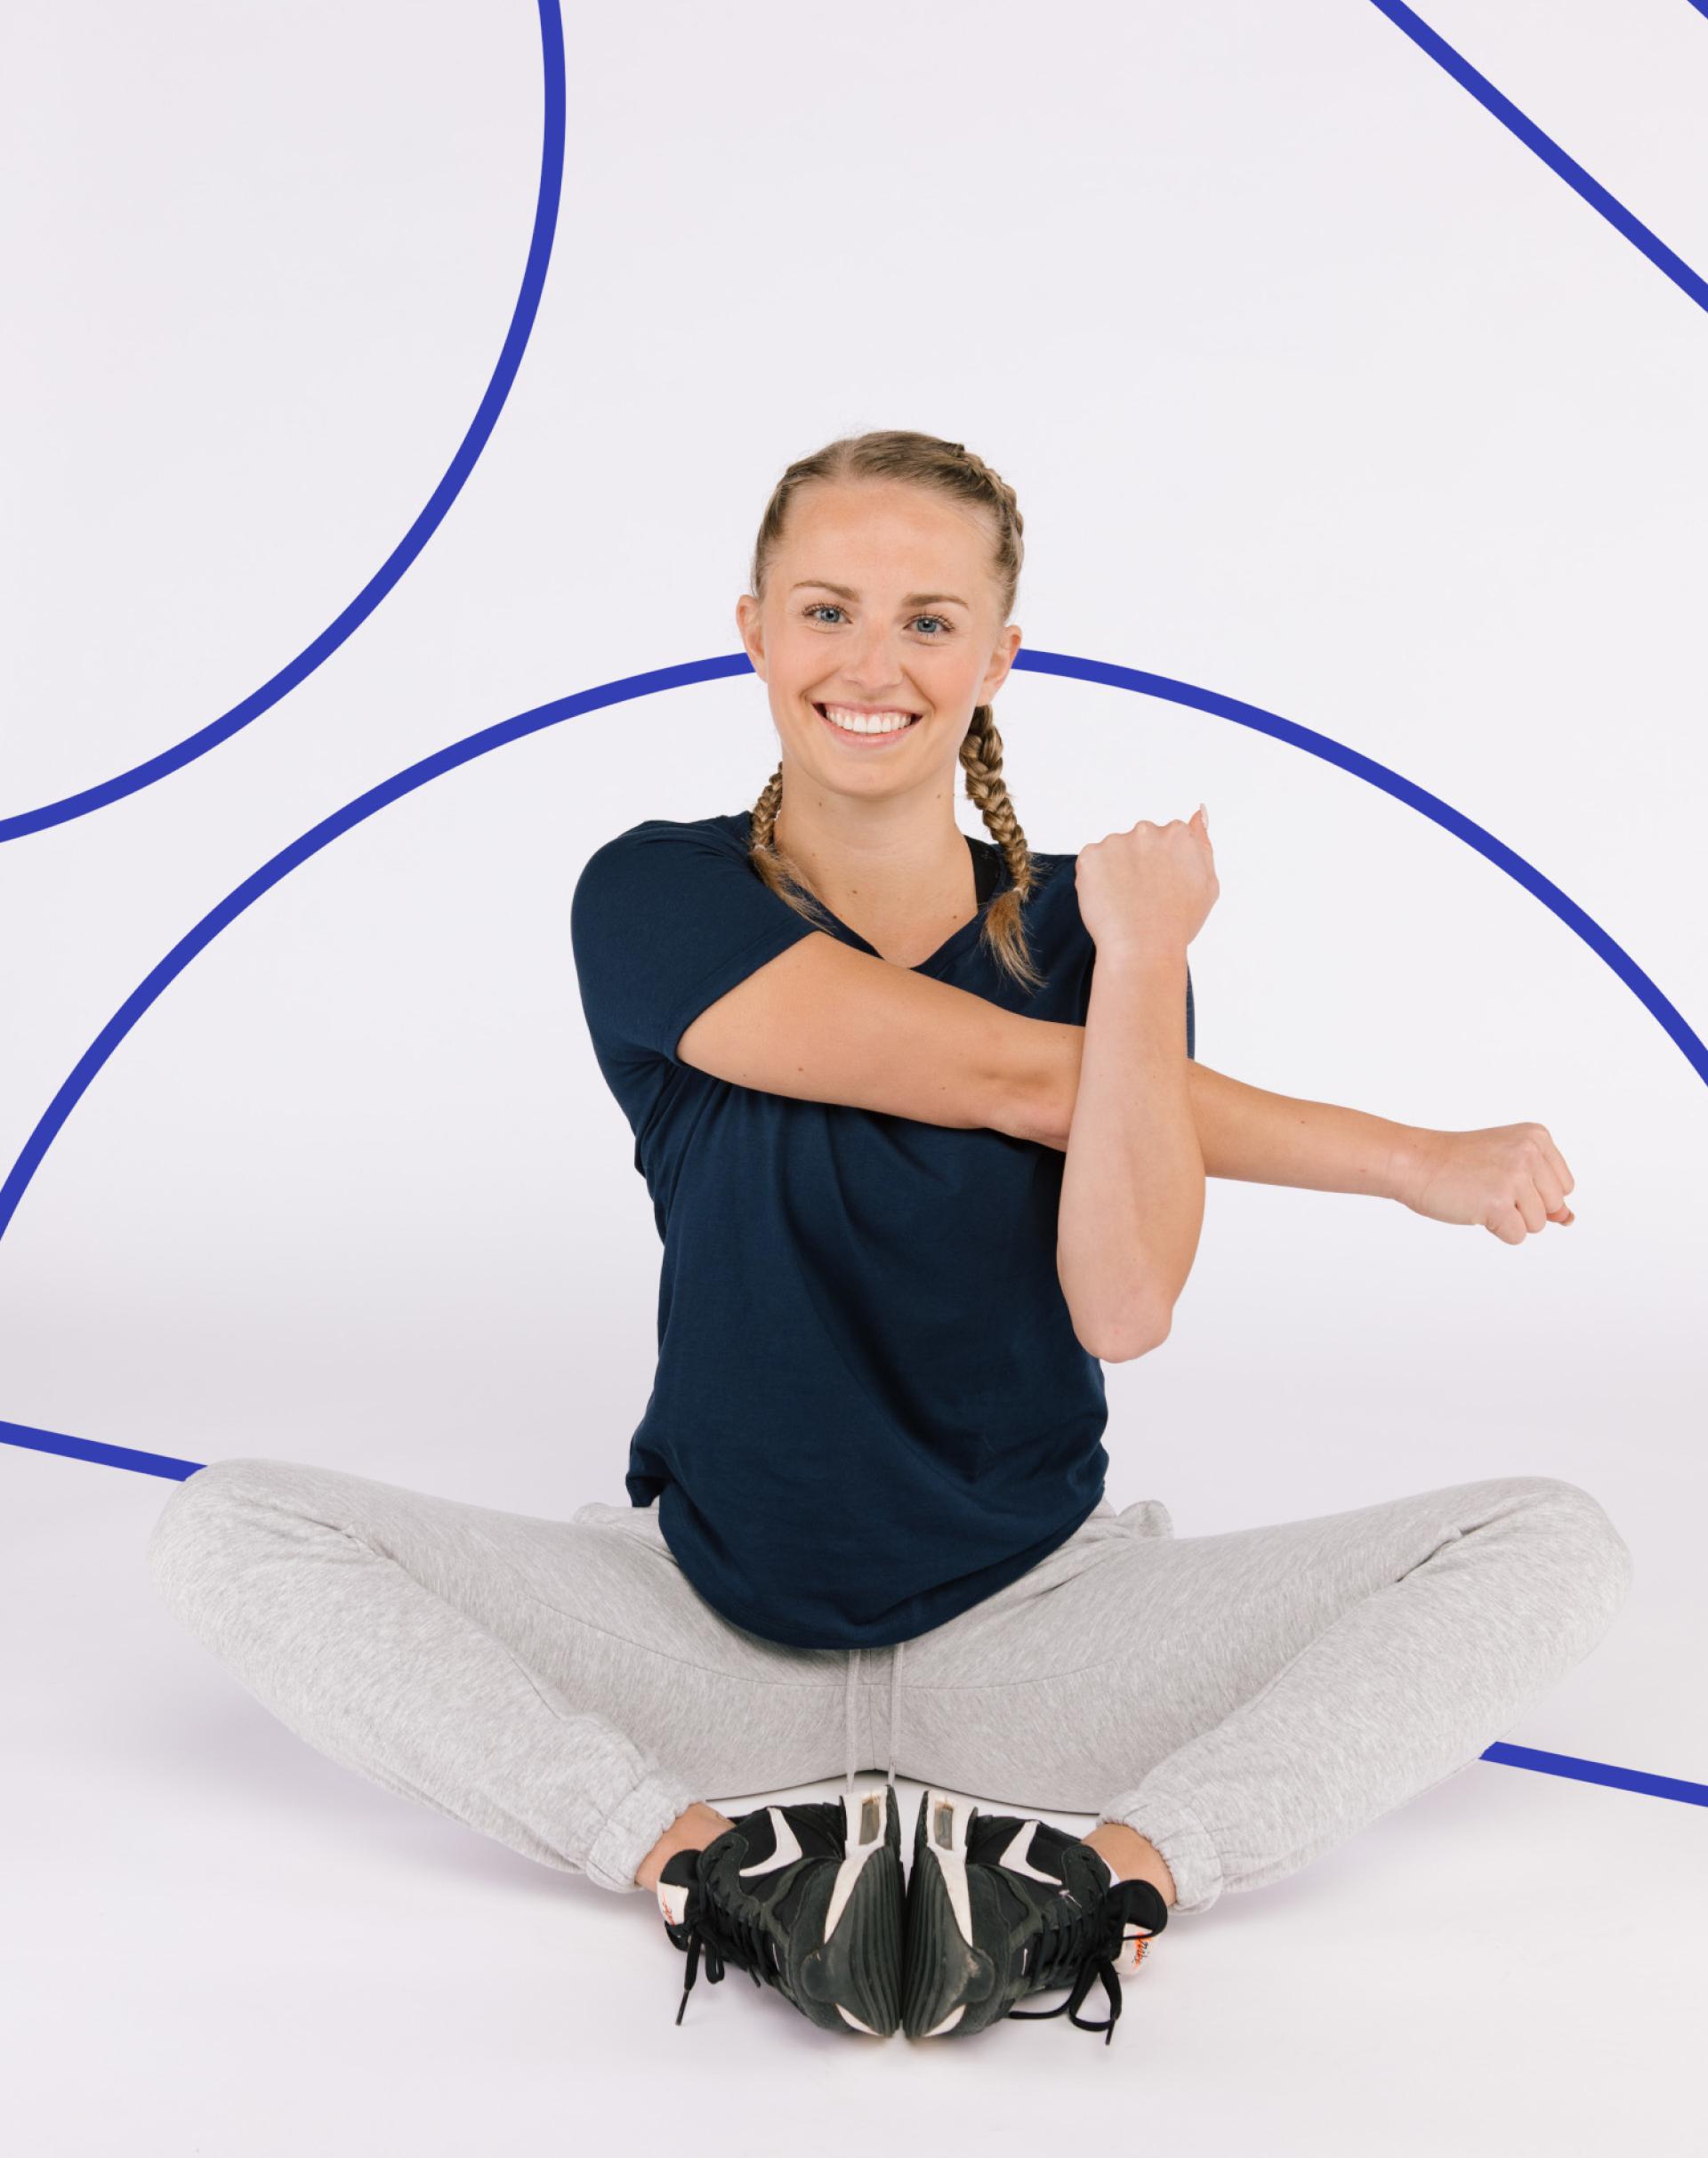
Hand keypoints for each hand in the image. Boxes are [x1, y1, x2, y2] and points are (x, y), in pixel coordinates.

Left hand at [1076, 804, 1217, 962]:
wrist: (1143, 949)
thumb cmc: (1179, 922)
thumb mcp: (1207, 883)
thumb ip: (1202, 842)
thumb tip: (1198, 812)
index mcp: (1177, 833)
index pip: (1165, 839)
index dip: (1162, 866)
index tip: (1162, 887)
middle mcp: (1146, 831)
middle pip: (1138, 842)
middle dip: (1138, 864)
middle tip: (1142, 898)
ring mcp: (1116, 842)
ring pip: (1113, 853)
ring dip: (1115, 871)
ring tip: (1125, 902)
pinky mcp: (1090, 857)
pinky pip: (1090, 864)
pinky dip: (1095, 880)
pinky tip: (1109, 901)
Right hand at [1395, 1123, 1576, 1243]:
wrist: (1414, 1162)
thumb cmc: (1458, 1163)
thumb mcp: (1508, 1163)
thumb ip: (1544, 1189)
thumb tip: (1568, 1219)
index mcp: (1537, 1137)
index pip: (1564, 1186)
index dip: (1534, 1191)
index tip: (1501, 1174)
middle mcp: (1530, 1153)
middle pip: (1554, 1206)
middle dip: (1524, 1207)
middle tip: (1488, 1185)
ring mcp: (1514, 1178)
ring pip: (1538, 1224)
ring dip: (1510, 1219)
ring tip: (1480, 1194)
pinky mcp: (1498, 1204)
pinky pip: (1517, 1237)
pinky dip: (1496, 1230)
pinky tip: (1474, 1208)